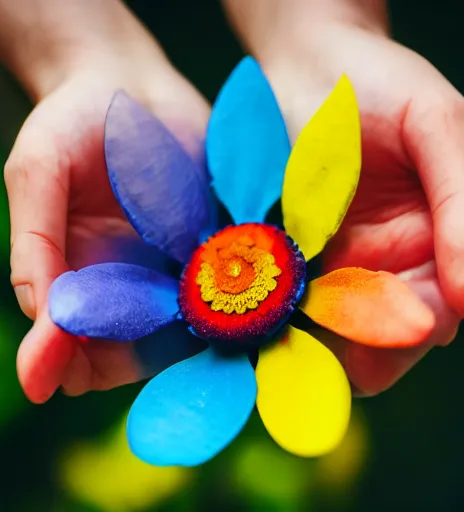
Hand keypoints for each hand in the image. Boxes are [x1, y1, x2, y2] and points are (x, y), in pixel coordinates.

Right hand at [6, 50, 209, 402]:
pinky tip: (238, 312)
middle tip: (147, 357)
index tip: (73, 377)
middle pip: (129, 349)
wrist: (131, 84)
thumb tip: (41, 319)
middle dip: (134, 362)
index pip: (71, 341)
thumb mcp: (37, 174)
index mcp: (75, 276)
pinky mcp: (211, 249)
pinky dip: (229, 307)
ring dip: (189, 342)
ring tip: (197, 338)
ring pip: (181, 331)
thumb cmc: (72, 123)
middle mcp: (124, 283)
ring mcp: (170, 270)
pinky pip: (223, 291)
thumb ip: (36, 245)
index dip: (68, 364)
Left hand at [258, 20, 462, 394]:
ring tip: (275, 354)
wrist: (308, 63)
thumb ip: (462, 201)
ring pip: (319, 327)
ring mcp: (325, 265)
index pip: (428, 315)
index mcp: (428, 245)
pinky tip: (249, 319)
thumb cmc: (380, 84)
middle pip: (371, 338)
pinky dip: (265, 312)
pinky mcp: (279, 256)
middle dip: (348, 357)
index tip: (377, 353)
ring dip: (300, 343)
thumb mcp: (437, 126)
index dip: (405, 338)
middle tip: (315, 368)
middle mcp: (378, 265)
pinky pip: (275, 296)